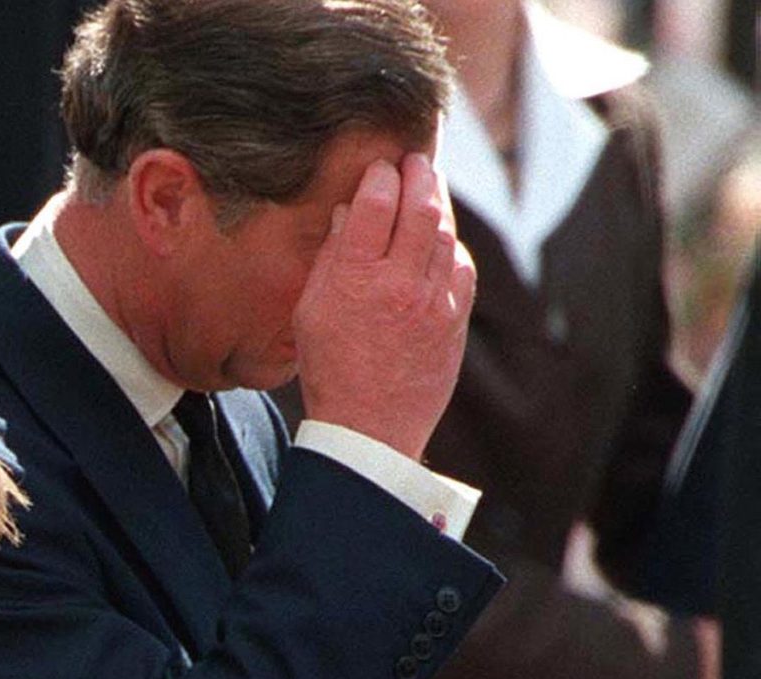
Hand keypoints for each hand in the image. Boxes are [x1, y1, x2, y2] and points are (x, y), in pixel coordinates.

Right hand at [292, 152, 477, 461]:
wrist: (370, 426)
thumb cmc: (330, 368)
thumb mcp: (310, 311)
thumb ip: (331, 258)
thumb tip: (352, 212)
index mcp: (355, 281)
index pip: (376, 204)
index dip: (381, 176)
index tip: (380, 167)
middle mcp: (399, 285)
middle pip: (420, 208)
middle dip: (418, 175)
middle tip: (414, 160)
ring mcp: (433, 301)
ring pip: (445, 232)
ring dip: (439, 203)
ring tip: (429, 186)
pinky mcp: (455, 318)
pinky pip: (460, 265)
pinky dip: (450, 242)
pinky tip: (440, 236)